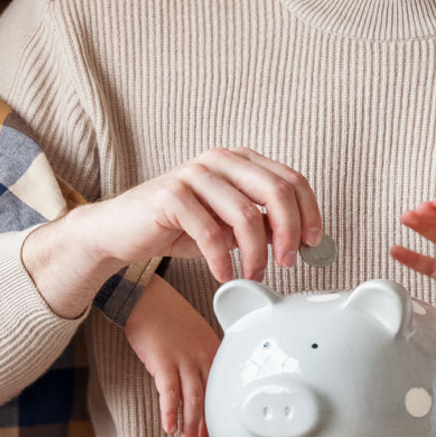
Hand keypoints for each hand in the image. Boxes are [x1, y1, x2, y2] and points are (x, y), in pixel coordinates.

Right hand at [23, 147, 321, 317]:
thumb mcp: (229, 226)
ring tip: (255, 275)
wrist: (121, 230)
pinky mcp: (170, 195)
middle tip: (288, 262)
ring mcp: (194, 174)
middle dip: (290, 232)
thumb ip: (263, 226)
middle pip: (276, 191)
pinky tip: (225, 275)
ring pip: (246, 214)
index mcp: (240, 161)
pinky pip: (210, 232)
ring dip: (257, 253)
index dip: (310, 212)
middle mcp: (220, 160)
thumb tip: (302, 241)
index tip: (314, 244)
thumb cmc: (179, 227)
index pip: (291, 179)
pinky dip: (223, 260)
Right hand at [124, 275, 219, 436]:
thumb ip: (199, 357)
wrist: (145, 296)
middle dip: (207, 426)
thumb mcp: (194, 334)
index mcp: (213, 348)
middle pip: (209, 398)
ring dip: (191, 424)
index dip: (217, 413)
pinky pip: (170, 392)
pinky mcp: (163, 361)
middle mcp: (203, 355)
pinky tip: (169, 426)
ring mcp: (184, 358)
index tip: (216, 430)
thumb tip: (194, 383)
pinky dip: (170, 412)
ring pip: (193, 399)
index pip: (219, 388)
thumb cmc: (166, 314)